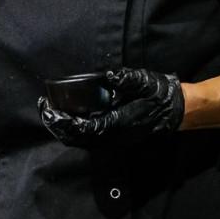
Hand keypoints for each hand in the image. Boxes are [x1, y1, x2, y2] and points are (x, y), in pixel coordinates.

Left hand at [38, 67, 184, 146]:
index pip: (83, 128)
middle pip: (76, 139)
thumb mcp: (144, 82)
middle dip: (57, 125)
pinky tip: (67, 116)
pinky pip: (86, 139)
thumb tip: (110, 77)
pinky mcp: (112, 138)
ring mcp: (112, 140)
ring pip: (80, 141)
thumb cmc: (158, 95)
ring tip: (51, 112)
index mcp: (117, 125)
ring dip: (63, 129)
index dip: (64, 121)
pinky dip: (72, 130)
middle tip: (44, 108)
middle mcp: (112, 137)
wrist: (174, 111)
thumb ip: (127, 80)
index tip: (50, 108)